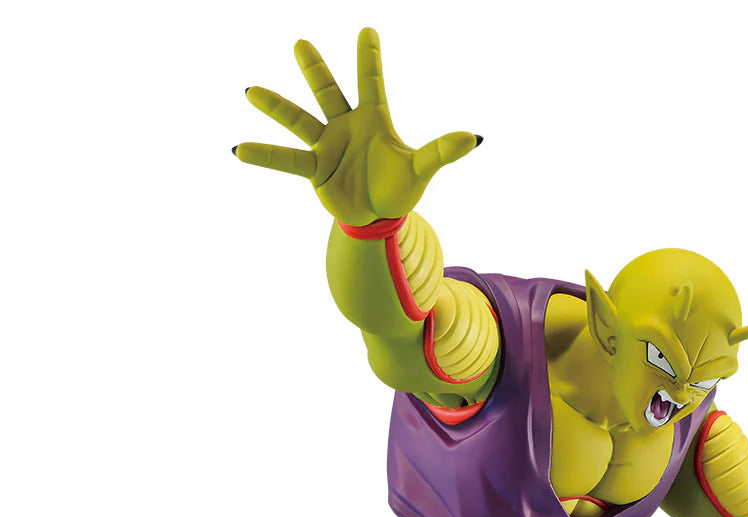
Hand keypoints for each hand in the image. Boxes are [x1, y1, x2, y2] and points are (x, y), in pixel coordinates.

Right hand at [235, 28, 479, 224]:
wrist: (377, 219)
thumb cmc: (398, 190)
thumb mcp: (420, 170)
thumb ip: (441, 151)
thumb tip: (474, 137)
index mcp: (373, 120)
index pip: (372, 83)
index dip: (369, 59)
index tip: (368, 31)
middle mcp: (346, 127)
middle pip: (328, 91)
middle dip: (316, 69)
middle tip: (301, 43)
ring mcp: (327, 146)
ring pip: (300, 120)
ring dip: (277, 106)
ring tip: (250, 90)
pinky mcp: (315, 170)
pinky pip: (288, 160)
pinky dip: (265, 156)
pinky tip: (238, 149)